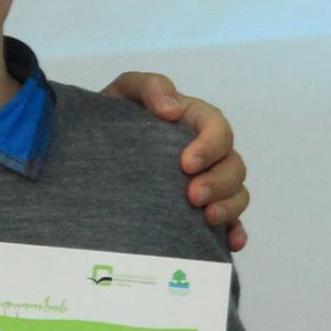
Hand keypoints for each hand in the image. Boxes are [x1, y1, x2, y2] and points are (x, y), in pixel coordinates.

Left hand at [102, 73, 250, 251]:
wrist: (93, 151)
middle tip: (192, 196)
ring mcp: (209, 183)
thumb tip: (171, 109)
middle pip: (233, 165)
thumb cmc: (113, 118)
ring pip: (237, 194)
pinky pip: (232, 223)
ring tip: (207, 218)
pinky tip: (230, 243)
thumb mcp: (125, 92)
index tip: (186, 163)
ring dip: (229, 206)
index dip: (210, 146)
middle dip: (219, 182)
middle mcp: (208, 153)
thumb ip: (149, 87)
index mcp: (195, 121)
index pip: (218, 128)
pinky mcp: (204, 210)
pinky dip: (236, 232)